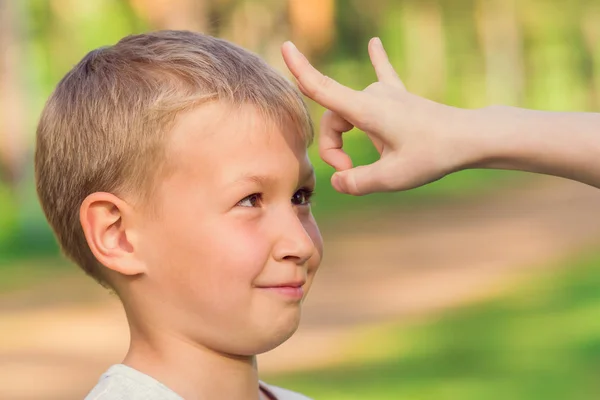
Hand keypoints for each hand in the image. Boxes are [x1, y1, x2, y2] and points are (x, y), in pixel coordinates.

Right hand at [281, 38, 472, 194]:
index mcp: (367, 110)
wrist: (469, 138)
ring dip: (349, 138)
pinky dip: (376, 62)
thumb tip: (337, 182)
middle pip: (333, 121)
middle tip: (351, 175)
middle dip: (334, 149)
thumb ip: (357, 182)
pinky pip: (383, 75)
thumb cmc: (432, 156)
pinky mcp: (400, 97)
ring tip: (370, 162)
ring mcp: (387, 93)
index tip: (285, 48)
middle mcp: (372, 95)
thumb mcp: (391, 178)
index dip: (301, 70)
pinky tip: (375, 42)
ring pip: (349, 114)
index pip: (324, 89)